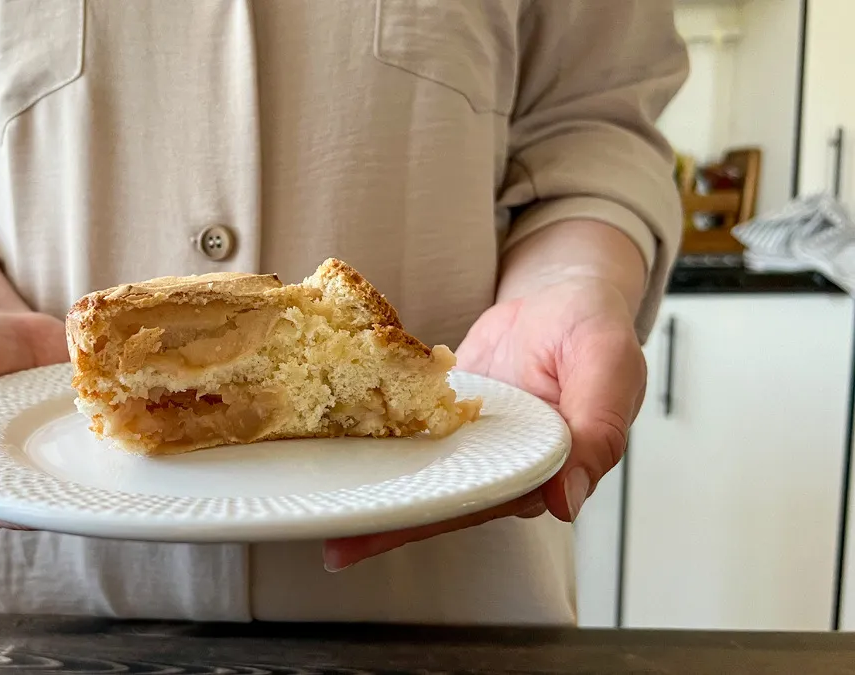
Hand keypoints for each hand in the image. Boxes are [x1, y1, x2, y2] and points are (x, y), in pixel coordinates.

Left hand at [322, 277, 646, 570]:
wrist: (562, 296)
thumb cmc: (594, 330)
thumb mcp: (609, 367)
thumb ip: (597, 431)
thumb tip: (566, 500)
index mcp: (544, 470)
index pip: (488, 504)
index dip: (440, 518)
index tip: (393, 528)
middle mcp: (501, 465)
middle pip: (443, 501)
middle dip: (391, 522)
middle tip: (339, 542)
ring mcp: (469, 442)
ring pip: (420, 474)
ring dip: (376, 492)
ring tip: (326, 514)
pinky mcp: (444, 415)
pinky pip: (411, 432)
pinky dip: (377, 444)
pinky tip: (337, 453)